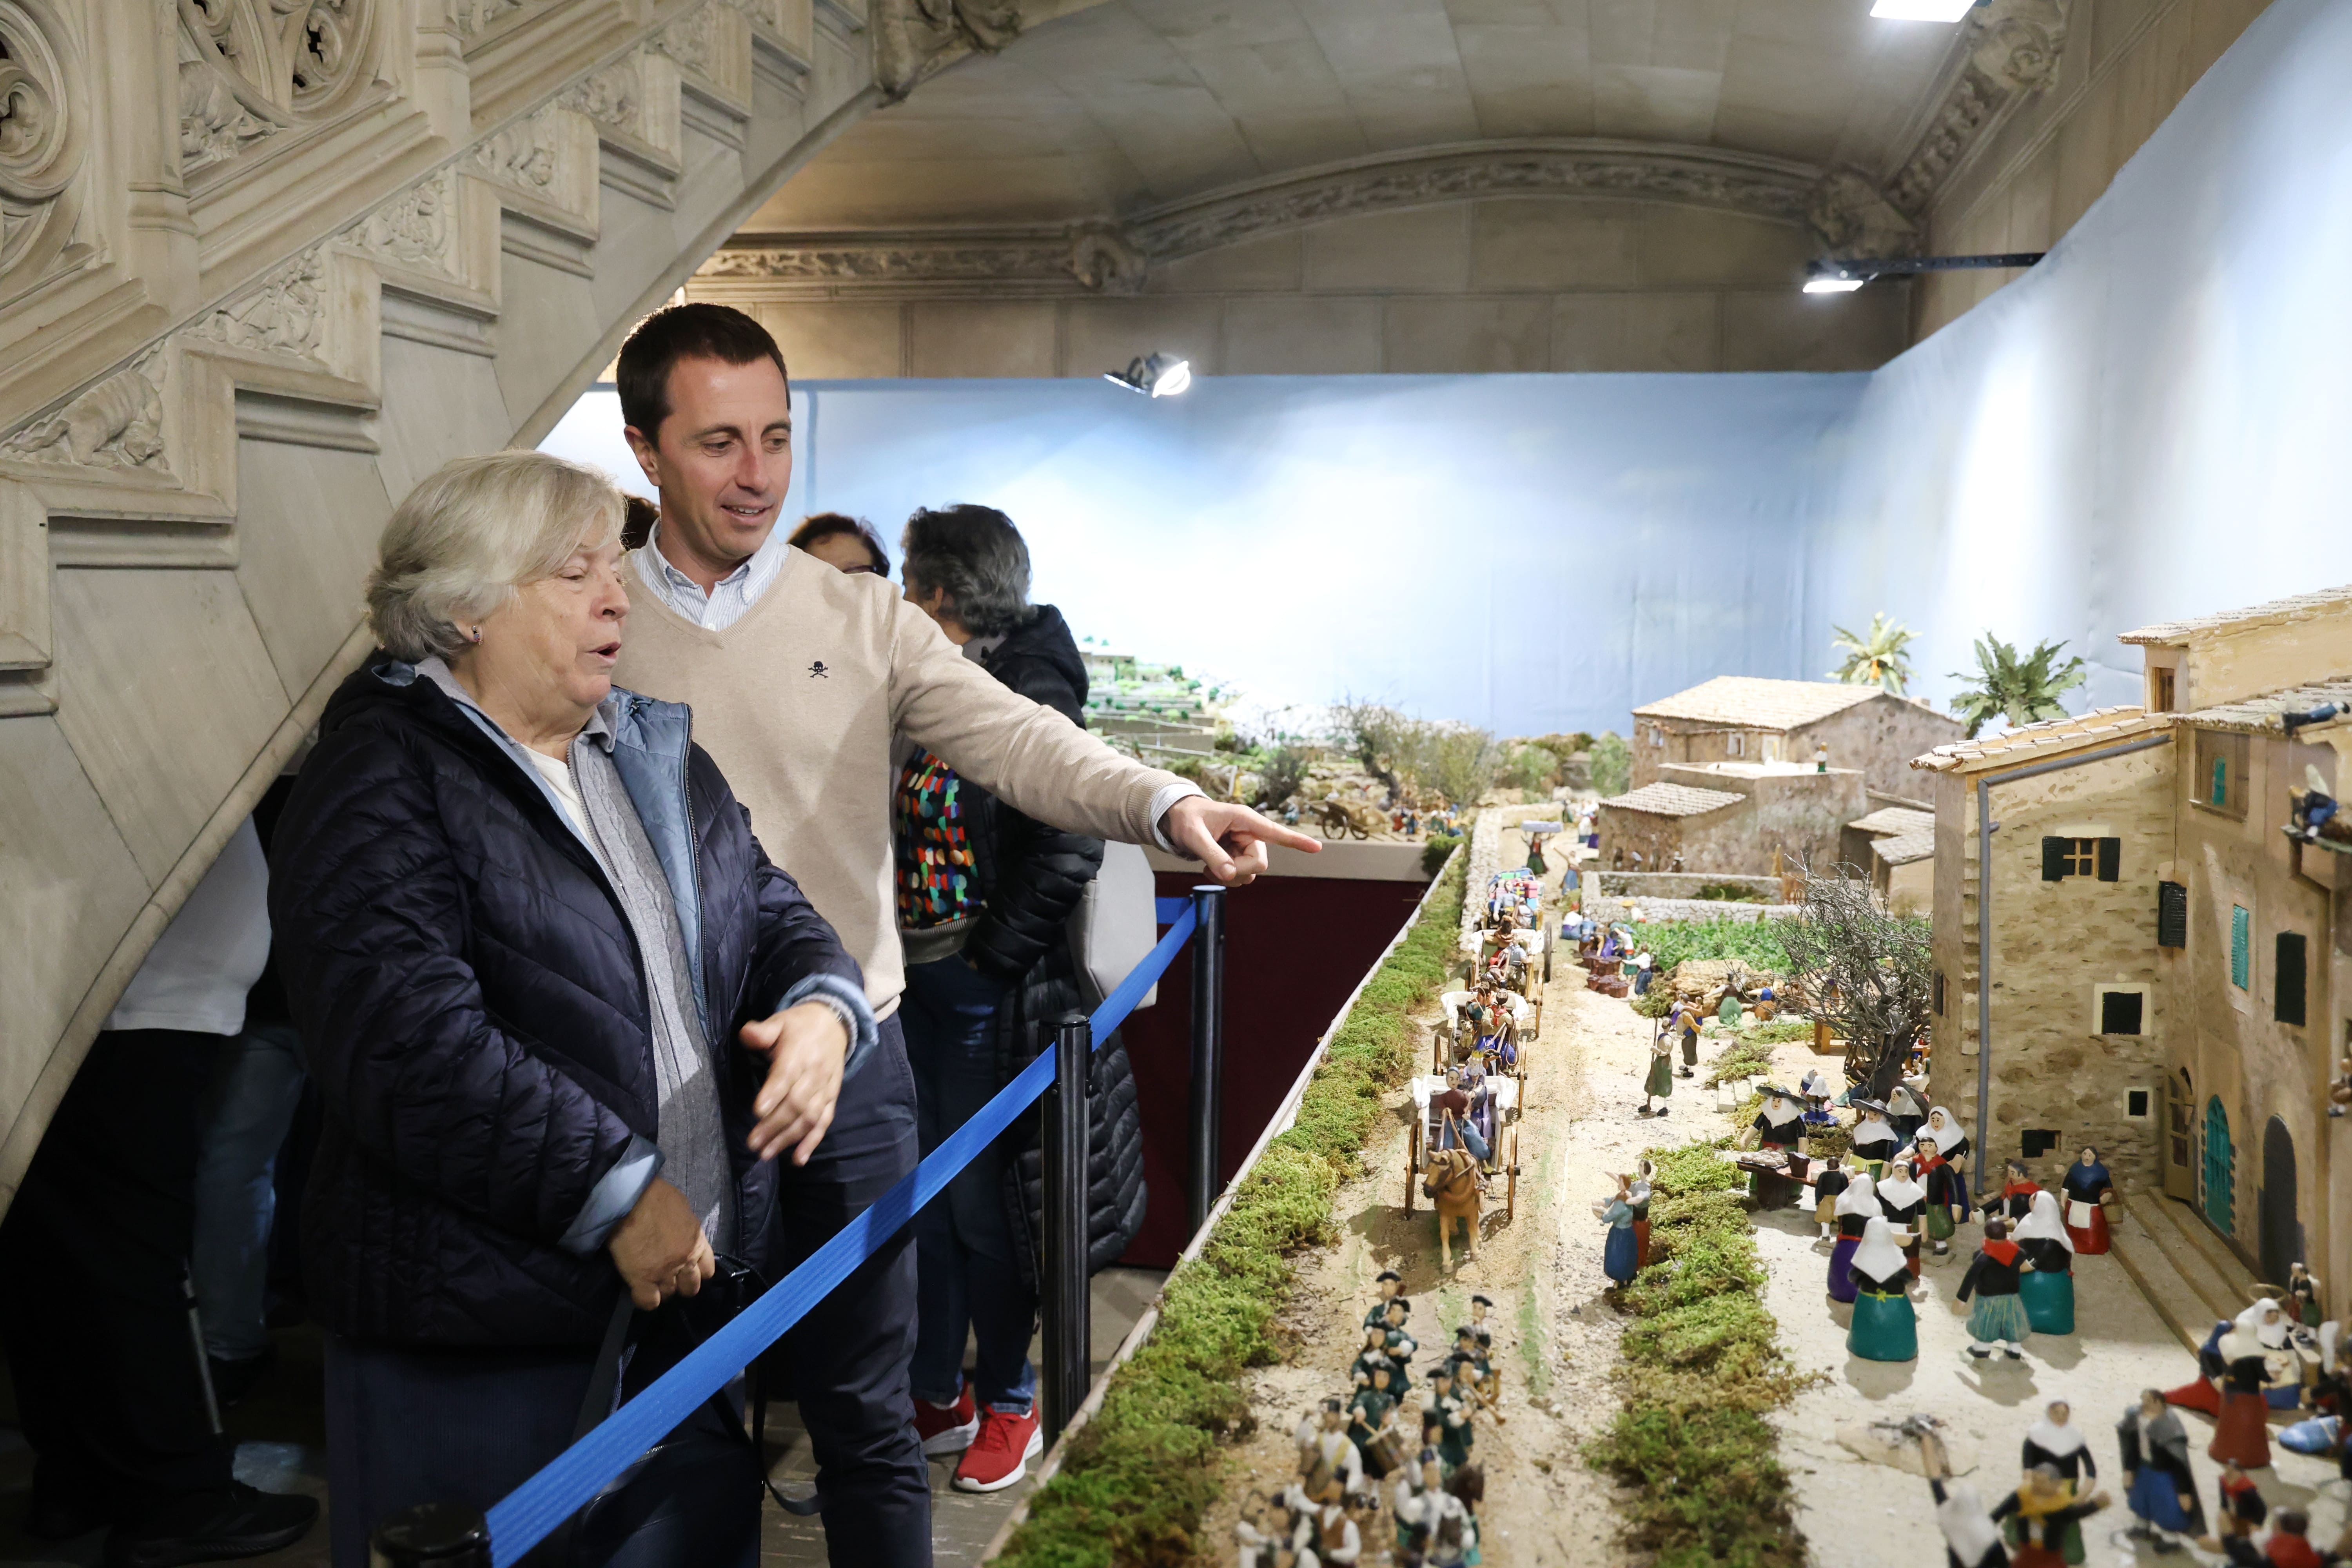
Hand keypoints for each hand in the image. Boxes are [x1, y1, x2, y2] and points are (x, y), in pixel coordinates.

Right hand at [607, 1177, 714, 1310]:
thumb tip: (682, 1236)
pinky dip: (644, 1299)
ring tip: (650, 1281)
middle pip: (690, 1288)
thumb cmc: (656, 1196)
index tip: (685, 1269)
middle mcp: (685, 1260)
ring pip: (669, 1295)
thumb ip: (687, 1229)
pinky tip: (639, 1289)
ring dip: (661, 1290)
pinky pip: (649, 1302)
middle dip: (680, 1285)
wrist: (631, 1198)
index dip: (696, 1272)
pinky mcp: (642, 1279)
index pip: (707, 1271)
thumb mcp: (683, 1210)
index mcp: (697, 1242)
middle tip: (666, 1276)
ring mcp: (665, 1272)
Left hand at [740, 1001, 850, 1163]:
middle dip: (775, 1125)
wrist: (836, 1023)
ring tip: (767, 1154)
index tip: (758, 1111)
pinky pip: (824, 1122)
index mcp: (799, 1053)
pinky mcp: (832, 1098)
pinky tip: (798, 1159)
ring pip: (809, 1117)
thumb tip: (747, 1035)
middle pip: (796, 1103)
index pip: (787, 1076)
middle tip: (753, 1143)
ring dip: (789, 1138)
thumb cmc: (800, 1026)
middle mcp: (815, 1074)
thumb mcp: (780, 1021)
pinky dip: (812, 1141)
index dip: (773, 1094)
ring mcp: (825, 1089)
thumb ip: (763, 1031)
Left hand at [1162, 796, 1319, 883]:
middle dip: (1238, 870)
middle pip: (1259, 863)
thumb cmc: (1186, 819)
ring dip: (1230, 876)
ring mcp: (1245, 846)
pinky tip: (1210, 868)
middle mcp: (1249, 833)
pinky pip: (1240, 876)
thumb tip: (1230, 875)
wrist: (1176, 820)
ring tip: (1208, 865)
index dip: (1296, 841)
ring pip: (1251, 873)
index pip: (1275, 831)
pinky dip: (1225, 877)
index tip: (1318, 847)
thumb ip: (1212, 854)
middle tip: (1213, 867)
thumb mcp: (1194, 835)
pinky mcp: (1238, 856)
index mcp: (1244, 819)